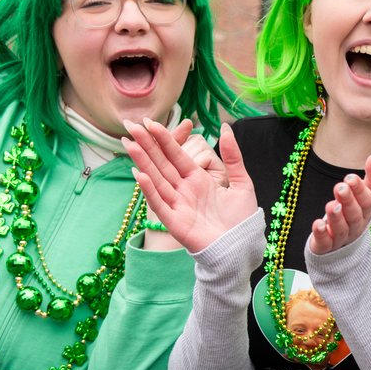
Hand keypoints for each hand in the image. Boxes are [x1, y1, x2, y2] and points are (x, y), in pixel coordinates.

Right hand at [123, 120, 257, 252]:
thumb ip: (233, 156)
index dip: (164, 139)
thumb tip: (225, 128)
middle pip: (162, 163)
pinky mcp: (174, 221)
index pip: (177, 155)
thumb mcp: (242, 182)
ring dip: (143, 162)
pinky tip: (139, 174)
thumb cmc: (241, 219)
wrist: (241, 248)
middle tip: (131, 125)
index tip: (150, 122)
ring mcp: (177, 205)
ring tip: (129, 143)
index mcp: (198, 179)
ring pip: (156, 179)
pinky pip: (159, 203)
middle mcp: (184, 189)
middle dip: (147, 145)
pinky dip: (149, 189)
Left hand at [307, 150, 370, 254]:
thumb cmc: (353, 213)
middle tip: (341, 186)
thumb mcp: (363, 195)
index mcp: (367, 211)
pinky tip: (318, 224)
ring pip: (342, 228)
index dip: (362, 189)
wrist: (341, 246)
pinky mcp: (327, 246)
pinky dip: (322, 233)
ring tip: (331, 205)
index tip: (351, 177)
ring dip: (337, 217)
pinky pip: (326, 242)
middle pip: (356, 214)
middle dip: (349, 200)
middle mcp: (357, 224)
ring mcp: (342, 237)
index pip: (369, 200)